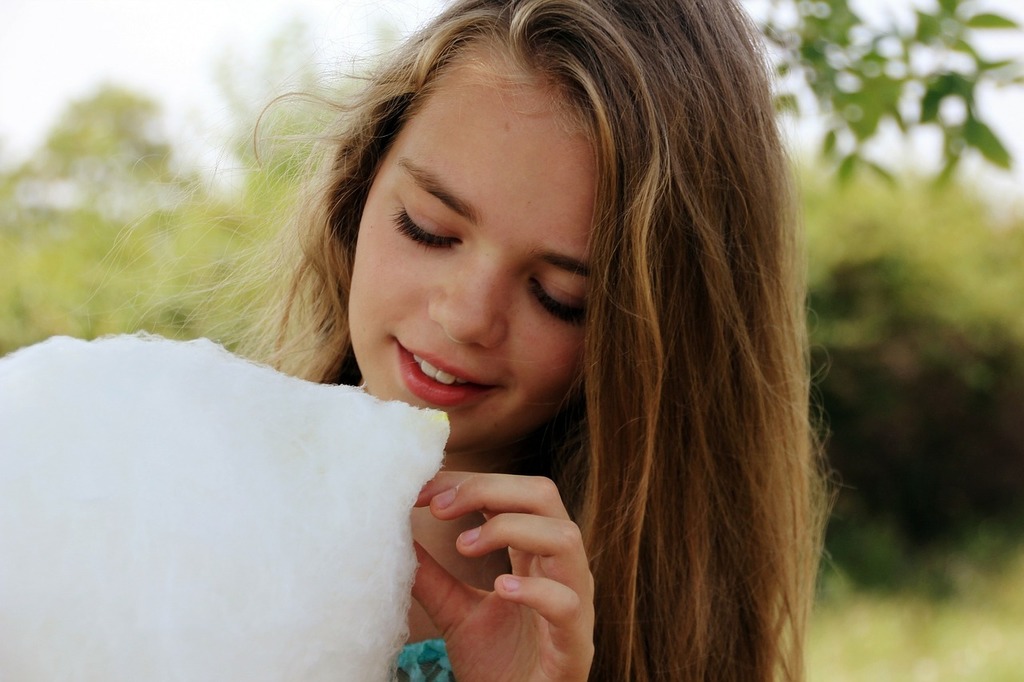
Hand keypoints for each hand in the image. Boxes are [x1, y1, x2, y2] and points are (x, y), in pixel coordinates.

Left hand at [412, 471, 594, 680]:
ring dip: (510, 528)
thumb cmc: (497, 665)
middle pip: (544, 496)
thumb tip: (395, 536)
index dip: (470, 482)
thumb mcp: (455, 611)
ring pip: (565, 537)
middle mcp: (561, 569)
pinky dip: (536, 589)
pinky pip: (567, 603)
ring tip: (464, 547)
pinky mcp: (574, 645)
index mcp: (537, 554)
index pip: (514, 493)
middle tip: (439, 507)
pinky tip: (502, 587)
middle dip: (489, 489)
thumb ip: (432, 576)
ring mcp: (574, 603)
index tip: (422, 491)